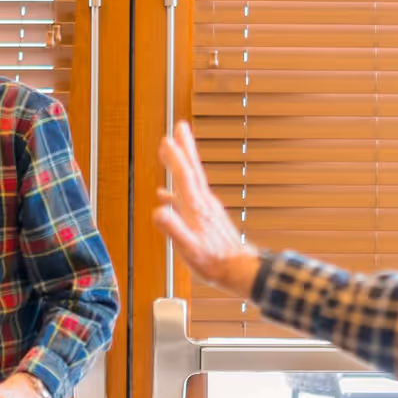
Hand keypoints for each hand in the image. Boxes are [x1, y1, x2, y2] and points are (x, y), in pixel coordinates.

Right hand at [152, 121, 261, 298]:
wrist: (239, 270)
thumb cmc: (214, 263)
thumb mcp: (190, 250)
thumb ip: (174, 229)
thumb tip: (158, 210)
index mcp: (197, 209)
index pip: (184, 177)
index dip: (176, 158)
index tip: (167, 140)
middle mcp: (204, 204)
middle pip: (193, 170)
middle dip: (185, 148)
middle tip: (180, 127)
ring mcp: (207, 209)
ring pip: (193, 179)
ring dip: (184, 162)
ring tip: (175, 150)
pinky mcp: (208, 217)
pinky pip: (190, 196)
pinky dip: (178, 190)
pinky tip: (166, 194)